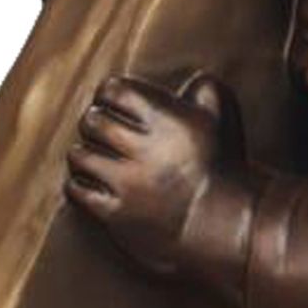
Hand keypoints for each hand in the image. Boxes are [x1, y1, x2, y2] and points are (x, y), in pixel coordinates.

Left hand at [65, 73, 247, 279]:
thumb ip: (202, 87)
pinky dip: (79, 182)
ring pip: (80, 156)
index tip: (114, 102)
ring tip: (95, 154)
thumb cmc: (225, 166)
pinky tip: (92, 181)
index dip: (108, 93)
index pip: (112, 90)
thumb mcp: (223, 115)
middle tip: (103, 129)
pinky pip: (78, 191)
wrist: (228, 225)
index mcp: (166, 119)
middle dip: (95, 121)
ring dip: (84, 152)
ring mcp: (128, 184)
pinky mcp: (117, 215)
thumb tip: (185, 82)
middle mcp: (143, 149)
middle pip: (92, 121)